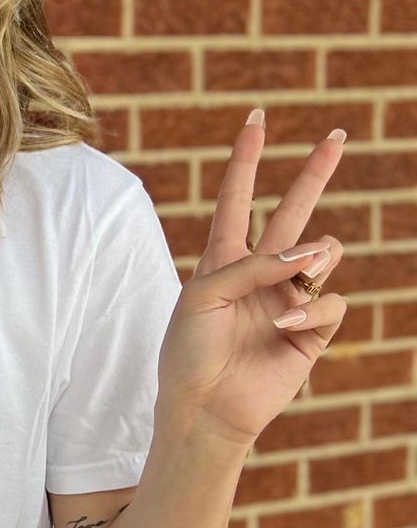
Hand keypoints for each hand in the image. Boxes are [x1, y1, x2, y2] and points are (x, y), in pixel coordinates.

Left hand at [155, 110, 347, 450]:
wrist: (204, 406)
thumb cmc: (189, 352)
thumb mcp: (204, 296)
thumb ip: (252, 266)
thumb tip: (313, 251)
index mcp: (223, 259)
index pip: (237, 199)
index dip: (246, 160)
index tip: (256, 120)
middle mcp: (260, 273)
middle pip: (293, 210)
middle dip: (315, 173)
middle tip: (337, 134)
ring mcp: (289, 298)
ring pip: (324, 252)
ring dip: (312, 259)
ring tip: (291, 286)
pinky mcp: (313, 329)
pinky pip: (331, 299)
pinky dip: (312, 305)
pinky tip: (285, 322)